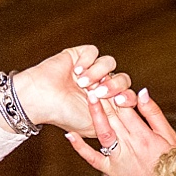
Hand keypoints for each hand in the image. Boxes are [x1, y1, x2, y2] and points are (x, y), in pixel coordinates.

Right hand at [9, 46, 134, 136]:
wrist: (41, 100)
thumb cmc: (65, 115)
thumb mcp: (95, 124)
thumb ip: (115, 121)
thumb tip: (133, 119)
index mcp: (107, 102)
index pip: (128, 95)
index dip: (128, 97)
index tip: (120, 101)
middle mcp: (100, 85)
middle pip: (123, 78)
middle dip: (115, 85)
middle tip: (100, 92)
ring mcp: (91, 70)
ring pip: (110, 63)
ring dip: (98, 73)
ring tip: (82, 82)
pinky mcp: (79, 56)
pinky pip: (93, 51)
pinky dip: (87, 61)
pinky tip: (76, 71)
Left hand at [65, 88, 175, 175]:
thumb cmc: (171, 163)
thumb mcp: (168, 136)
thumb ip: (154, 114)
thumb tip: (141, 91)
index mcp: (144, 136)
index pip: (128, 108)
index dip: (117, 91)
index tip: (110, 79)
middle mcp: (130, 145)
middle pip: (114, 116)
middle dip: (104, 96)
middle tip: (93, 79)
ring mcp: (118, 158)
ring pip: (103, 132)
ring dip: (95, 113)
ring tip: (87, 95)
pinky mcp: (110, 171)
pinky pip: (93, 158)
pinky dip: (80, 148)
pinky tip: (69, 135)